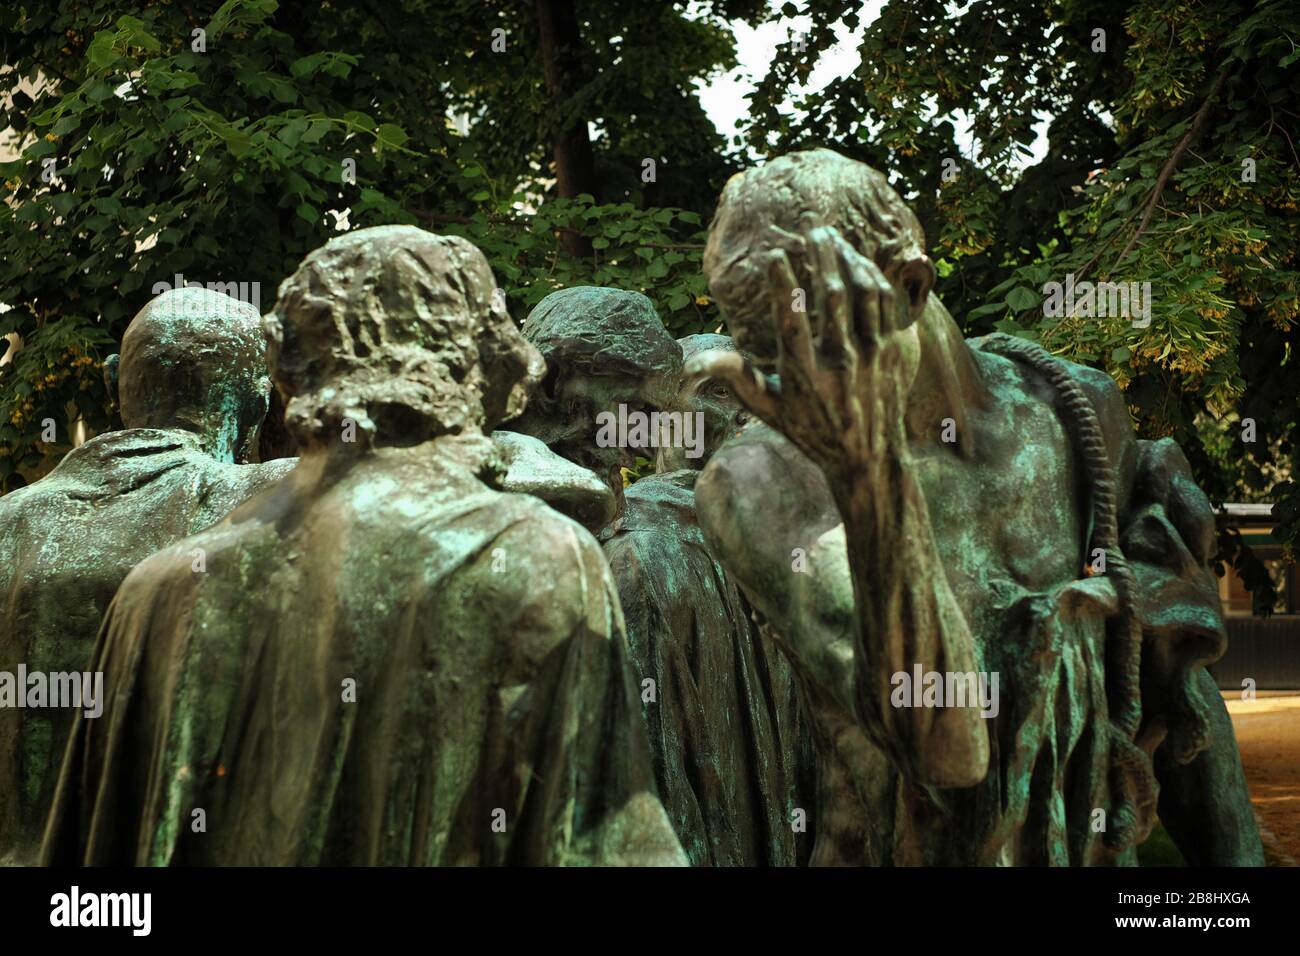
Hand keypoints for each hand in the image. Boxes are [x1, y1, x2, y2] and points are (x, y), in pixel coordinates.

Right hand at [687, 215, 914, 486]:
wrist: (870, 457)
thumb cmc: (810, 429)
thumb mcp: (768, 409)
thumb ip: (734, 378)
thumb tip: (692, 362)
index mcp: (806, 375)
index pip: (792, 322)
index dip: (784, 286)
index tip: (776, 255)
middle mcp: (843, 363)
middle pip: (834, 295)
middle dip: (823, 256)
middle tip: (812, 231)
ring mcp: (875, 355)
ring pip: (864, 291)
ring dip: (848, 259)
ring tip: (833, 239)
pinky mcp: (898, 350)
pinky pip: (886, 301)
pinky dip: (872, 275)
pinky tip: (858, 262)